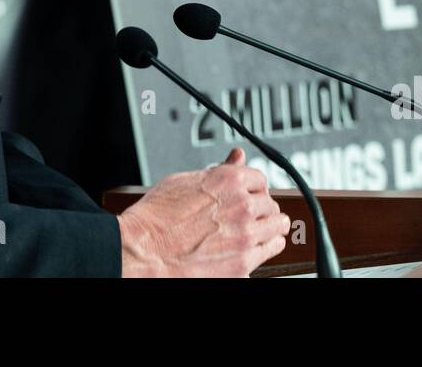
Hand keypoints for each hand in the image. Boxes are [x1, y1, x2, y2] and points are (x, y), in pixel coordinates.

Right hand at [117, 148, 290, 276]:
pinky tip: (254, 247)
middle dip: (261, 208)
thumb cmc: (156, 217)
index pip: (260, 180)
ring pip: (277, 227)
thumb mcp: (185, 180)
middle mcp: (243, 206)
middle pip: (271, 204)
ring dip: (269, 227)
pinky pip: (270, 252)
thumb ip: (219, 170)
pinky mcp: (244, 263)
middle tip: (251, 214)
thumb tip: (235, 158)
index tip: (250, 194)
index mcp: (229, 181)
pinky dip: (264, 249)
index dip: (253, 188)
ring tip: (261, 230)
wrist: (144, 251)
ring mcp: (246, 236)